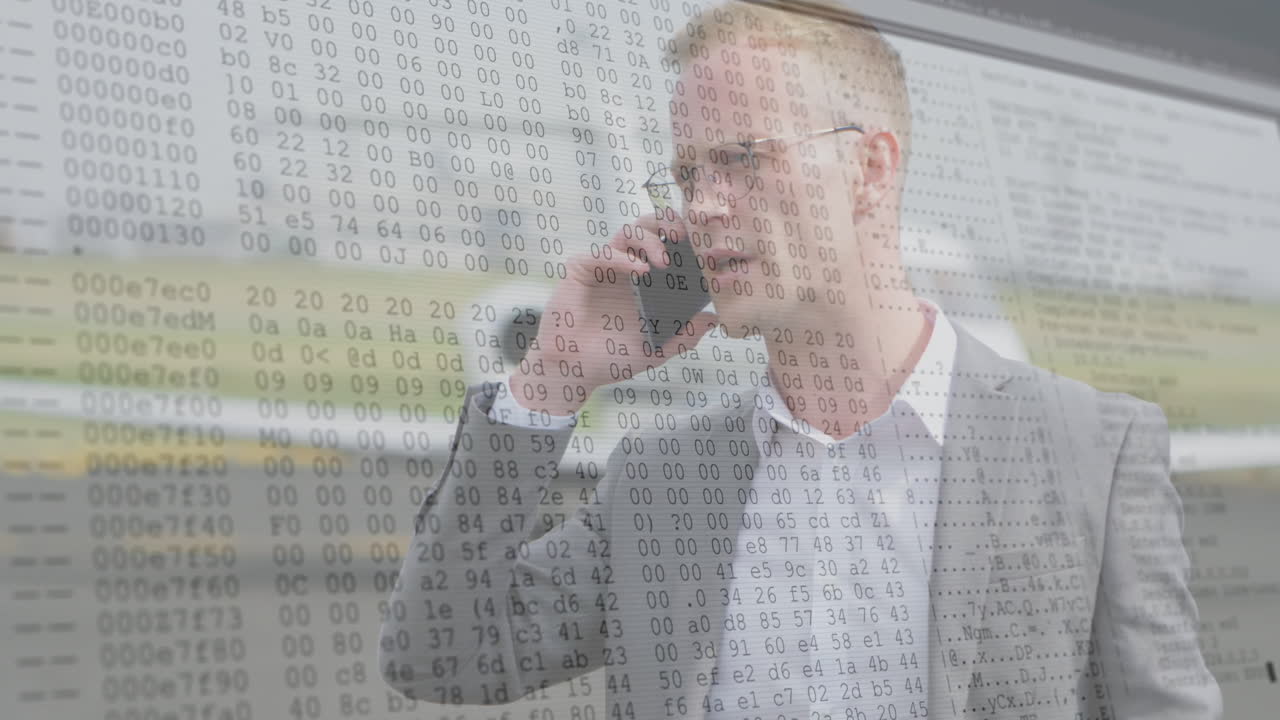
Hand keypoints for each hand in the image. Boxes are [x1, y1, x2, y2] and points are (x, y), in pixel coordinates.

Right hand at [509, 213, 717, 413]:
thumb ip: (684, 337)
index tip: (704, 248)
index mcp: (646, 282)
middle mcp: (627, 269)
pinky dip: (622, 257)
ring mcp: (604, 267)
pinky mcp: (581, 270)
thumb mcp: (655, 351)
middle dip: (667, 224)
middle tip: (683, 237)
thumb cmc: (611, 360)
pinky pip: (602, 253)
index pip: (668, 247)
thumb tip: (714, 319)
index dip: (685, 241)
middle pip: (648, 228)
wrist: (574, 370)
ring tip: (663, 261)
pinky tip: (639, 270)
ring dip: (649, 240)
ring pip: (627, 232)